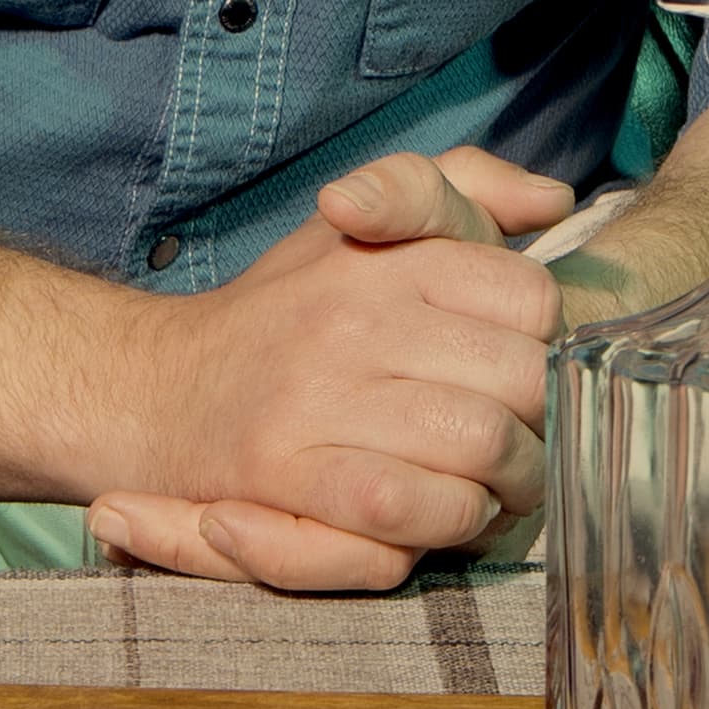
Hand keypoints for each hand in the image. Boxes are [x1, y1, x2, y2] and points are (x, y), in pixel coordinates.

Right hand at [88, 145, 572, 588]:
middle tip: (525, 447)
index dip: (546, 348)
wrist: (157, 393)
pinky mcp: (286, 470)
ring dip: (506, 484)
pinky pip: (409, 505)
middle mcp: (352, 315)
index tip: (520, 373)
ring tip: (493, 490)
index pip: (531, 298)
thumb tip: (551, 198)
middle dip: (543, 427)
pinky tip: (440, 517)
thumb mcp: (364, 224)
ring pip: (481, 444)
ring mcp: (318, 393)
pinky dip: (447, 521)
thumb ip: (462, 187)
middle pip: (523, 378)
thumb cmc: (285, 319)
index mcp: (382, 256)